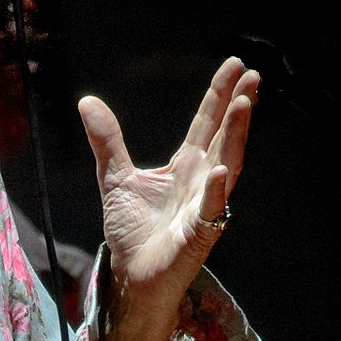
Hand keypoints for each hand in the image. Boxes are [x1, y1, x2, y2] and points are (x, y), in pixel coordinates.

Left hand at [78, 56, 258, 316]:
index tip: (235, 64)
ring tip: (243, 105)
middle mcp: (202, 181)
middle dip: (238, 107)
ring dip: (236, 136)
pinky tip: (221, 170)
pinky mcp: (199, 234)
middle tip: (252, 75)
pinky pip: (212, 210)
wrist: (131, 276)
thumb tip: (88, 102)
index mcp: (186, 166)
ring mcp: (205, 206)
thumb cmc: (132, 232)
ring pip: (227, 166)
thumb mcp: (115, 178)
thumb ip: (107, 141)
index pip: (206, 123)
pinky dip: (216, 191)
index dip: (218, 94)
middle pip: (224, 137)